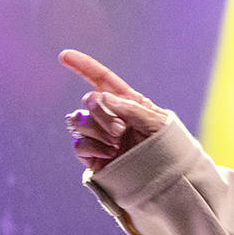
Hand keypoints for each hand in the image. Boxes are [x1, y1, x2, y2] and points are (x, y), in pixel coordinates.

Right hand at [58, 49, 168, 172]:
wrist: (167, 178)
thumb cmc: (168, 148)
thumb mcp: (158, 123)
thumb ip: (131, 107)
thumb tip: (103, 97)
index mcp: (127, 103)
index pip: (103, 80)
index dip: (85, 67)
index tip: (65, 56)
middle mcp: (110, 117)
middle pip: (89, 101)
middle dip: (102, 112)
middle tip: (121, 130)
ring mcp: (99, 136)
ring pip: (79, 121)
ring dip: (98, 131)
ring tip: (118, 144)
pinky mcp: (92, 156)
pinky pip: (79, 145)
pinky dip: (93, 148)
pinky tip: (109, 154)